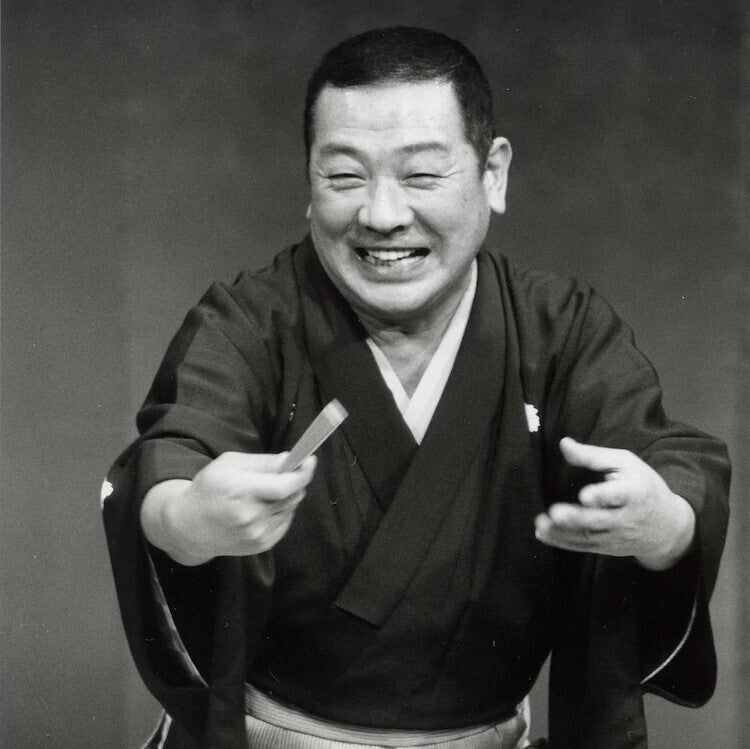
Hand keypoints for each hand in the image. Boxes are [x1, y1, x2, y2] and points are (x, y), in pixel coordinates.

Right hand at [141, 452, 316, 565]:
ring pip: (291, 508)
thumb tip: (292, 459)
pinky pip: (285, 522)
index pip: (284, 486)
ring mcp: (255, 534)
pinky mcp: (260, 546)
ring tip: (264, 492)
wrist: (189, 526)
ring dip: (287, 496)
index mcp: (239, 491)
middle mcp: (249, 516)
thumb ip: (263, 462)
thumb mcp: (230, 464)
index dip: (302, 474)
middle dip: (295, 480)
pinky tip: (262, 507)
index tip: (310, 460)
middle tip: (287, 471)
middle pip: (292, 496)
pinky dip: (281, 511)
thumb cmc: (209, 488)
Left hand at [534, 437, 695, 569]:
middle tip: (555, 513)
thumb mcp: (625, 463)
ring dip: (562, 532)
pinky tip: (543, 534)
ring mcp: (616, 536)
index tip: (585, 495)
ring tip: (541, 525)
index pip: (619, 495)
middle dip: (577, 518)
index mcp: (635, 492)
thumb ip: (593, 455)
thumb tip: (564, 443)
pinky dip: (562, 542)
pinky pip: (583, 546)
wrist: (667, 526)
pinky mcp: (607, 547)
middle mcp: (626, 518)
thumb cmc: (642, 485)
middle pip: (600, 520)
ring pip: (588, 537)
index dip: (603, 496)